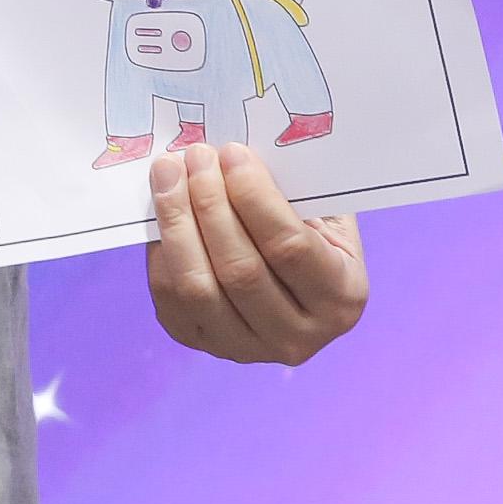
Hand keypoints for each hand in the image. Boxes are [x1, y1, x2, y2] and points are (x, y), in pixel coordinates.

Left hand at [146, 138, 366, 366]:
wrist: (295, 286)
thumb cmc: (312, 234)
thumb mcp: (324, 213)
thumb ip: (292, 191)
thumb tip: (233, 156)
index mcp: (341, 298)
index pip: (291, 247)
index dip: (255, 196)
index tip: (232, 153)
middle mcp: (297, 337)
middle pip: (239, 269)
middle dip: (210, 202)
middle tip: (196, 156)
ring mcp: (247, 350)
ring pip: (198, 288)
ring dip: (177, 221)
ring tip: (169, 173)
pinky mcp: (204, 346)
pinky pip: (170, 299)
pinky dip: (162, 250)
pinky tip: (162, 212)